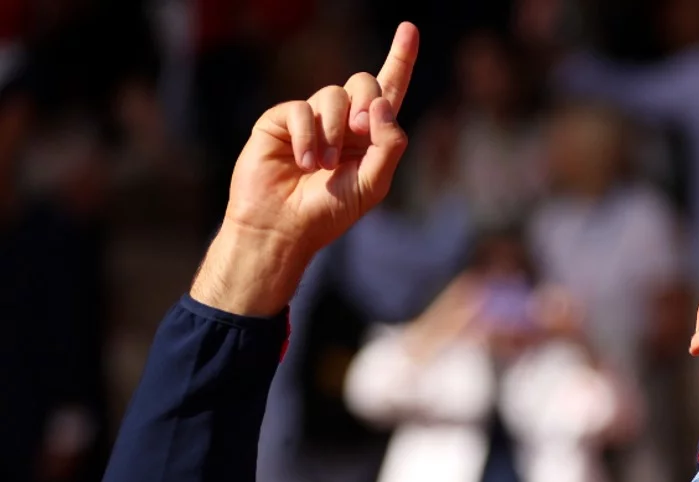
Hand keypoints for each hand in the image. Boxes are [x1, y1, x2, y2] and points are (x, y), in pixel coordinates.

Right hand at [190, 23, 418, 315]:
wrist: (283, 227)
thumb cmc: (329, 211)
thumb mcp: (373, 185)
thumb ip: (388, 147)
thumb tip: (382, 106)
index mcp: (370, 136)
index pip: (389, 91)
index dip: (400, 59)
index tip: (409, 29)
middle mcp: (342, 121)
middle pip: (364, 84)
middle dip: (366, 105)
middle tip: (356, 137)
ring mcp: (312, 118)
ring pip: (333, 94)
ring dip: (334, 133)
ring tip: (323, 167)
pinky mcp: (282, 119)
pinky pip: (301, 109)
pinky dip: (308, 136)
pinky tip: (304, 162)